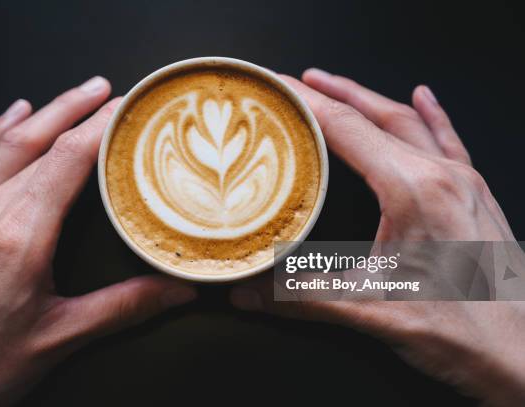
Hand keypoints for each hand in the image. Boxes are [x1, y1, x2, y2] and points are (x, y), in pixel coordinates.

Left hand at [0, 77, 195, 404]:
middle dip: (74, 107)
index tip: (124, 108)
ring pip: (3, 143)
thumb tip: (176, 288)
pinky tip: (9, 116)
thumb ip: (124, 306)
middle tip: (105, 87)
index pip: (67, 160)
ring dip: (40, 112)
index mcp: (18, 236)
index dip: (99, 127)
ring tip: (70, 94)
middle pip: (36, 140)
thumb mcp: (59, 338)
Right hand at [230, 69, 524, 405]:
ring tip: (340, 84)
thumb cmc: (463, 332)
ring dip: (371, 98)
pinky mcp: (476, 196)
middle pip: (377, 115)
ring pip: (410, 122)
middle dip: (335, 91)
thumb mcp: (372, 310)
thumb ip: (304, 297)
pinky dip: (430, 114)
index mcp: (414, 189)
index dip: (308, 104)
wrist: (524, 356)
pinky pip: (449, 139)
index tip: (279, 87)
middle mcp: (442, 175)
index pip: (348, 130)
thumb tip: (249, 291)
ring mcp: (465, 181)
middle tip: (299, 79)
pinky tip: (424, 97)